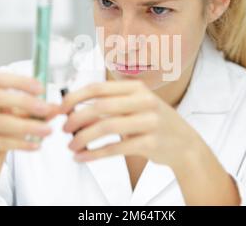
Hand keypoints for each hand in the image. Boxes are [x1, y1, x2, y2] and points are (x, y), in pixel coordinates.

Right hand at [0, 72, 59, 170]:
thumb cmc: (5, 127)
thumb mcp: (23, 113)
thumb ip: (38, 108)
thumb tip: (56, 107)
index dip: (20, 82)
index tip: (41, 88)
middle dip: (25, 102)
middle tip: (46, 108)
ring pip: (2, 122)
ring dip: (28, 126)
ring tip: (48, 130)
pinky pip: (1, 141)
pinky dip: (22, 144)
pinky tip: (37, 145)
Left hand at [60, 80, 203, 169]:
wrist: (185, 144)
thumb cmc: (155, 123)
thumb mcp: (136, 106)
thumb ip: (110, 106)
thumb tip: (75, 113)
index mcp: (137, 87)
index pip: (98, 88)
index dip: (74, 97)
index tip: (60, 108)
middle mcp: (144, 100)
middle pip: (100, 107)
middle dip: (76, 119)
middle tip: (64, 130)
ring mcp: (149, 121)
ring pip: (106, 127)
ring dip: (83, 138)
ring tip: (71, 146)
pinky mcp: (150, 142)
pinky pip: (115, 148)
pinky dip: (95, 154)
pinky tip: (84, 157)